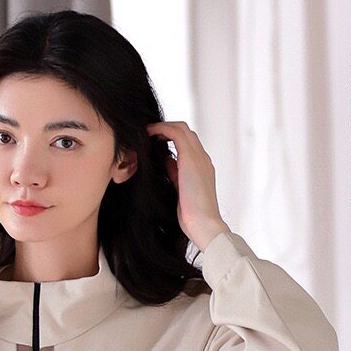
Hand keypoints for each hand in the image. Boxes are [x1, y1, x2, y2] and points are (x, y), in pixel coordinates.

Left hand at [147, 120, 229, 251]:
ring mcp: (199, 157)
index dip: (171, 138)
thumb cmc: (192, 216)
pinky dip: (161, 129)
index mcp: (201, 168)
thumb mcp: (180, 190)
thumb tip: (165, 161)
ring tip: (146, 131)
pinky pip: (176, 133)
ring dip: (162, 126)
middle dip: (166, 129)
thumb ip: (175, 174)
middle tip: (148, 133)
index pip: (187, 144)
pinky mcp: (191, 158)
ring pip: (182, 128)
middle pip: (185, 131)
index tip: (155, 141)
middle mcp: (202, 159)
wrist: (203, 224)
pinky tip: (148, 133)